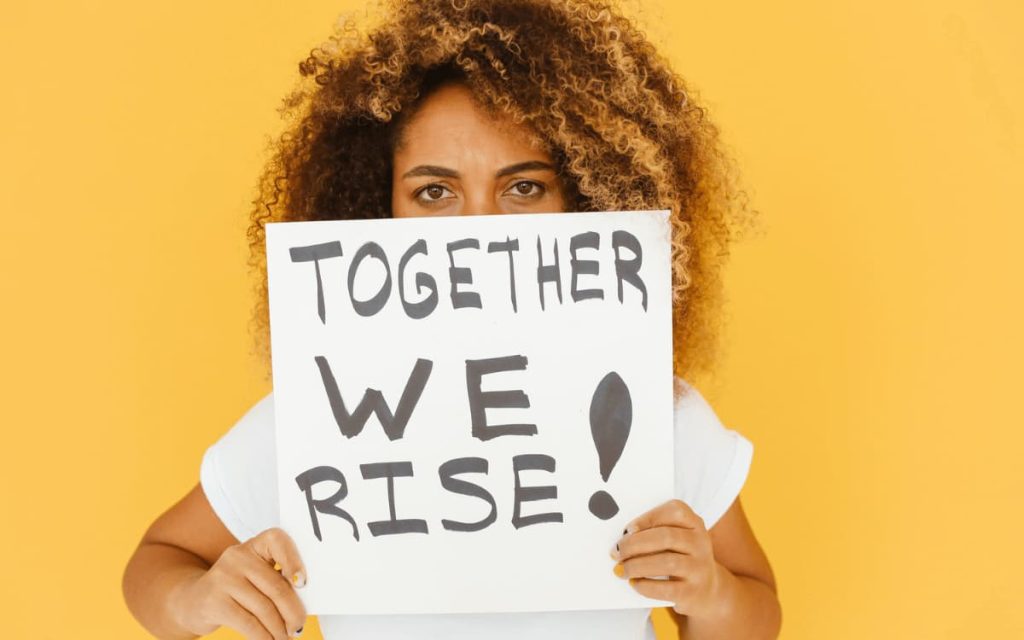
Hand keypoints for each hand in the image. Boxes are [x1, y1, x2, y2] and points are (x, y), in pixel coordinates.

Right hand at [170, 527, 307, 639]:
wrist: (194, 599)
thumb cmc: (235, 588)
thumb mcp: (254, 575)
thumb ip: (275, 581)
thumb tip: (300, 607)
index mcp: (254, 545)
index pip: (277, 540)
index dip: (294, 561)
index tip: (303, 583)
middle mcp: (238, 557)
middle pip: (276, 586)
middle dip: (293, 612)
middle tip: (299, 626)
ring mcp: (223, 578)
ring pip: (264, 608)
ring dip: (279, 629)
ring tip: (284, 637)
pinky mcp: (214, 602)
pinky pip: (248, 623)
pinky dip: (263, 636)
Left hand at [611, 499, 723, 617]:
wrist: (706, 589)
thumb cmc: (680, 557)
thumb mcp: (675, 540)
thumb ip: (654, 532)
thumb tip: (623, 538)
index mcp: (694, 523)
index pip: (675, 511)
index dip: (648, 518)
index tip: (628, 529)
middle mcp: (700, 543)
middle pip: (666, 537)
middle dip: (635, 544)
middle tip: (616, 551)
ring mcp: (699, 567)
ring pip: (667, 562)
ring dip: (637, 565)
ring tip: (621, 569)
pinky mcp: (693, 591)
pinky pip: (667, 588)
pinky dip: (646, 586)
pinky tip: (634, 583)